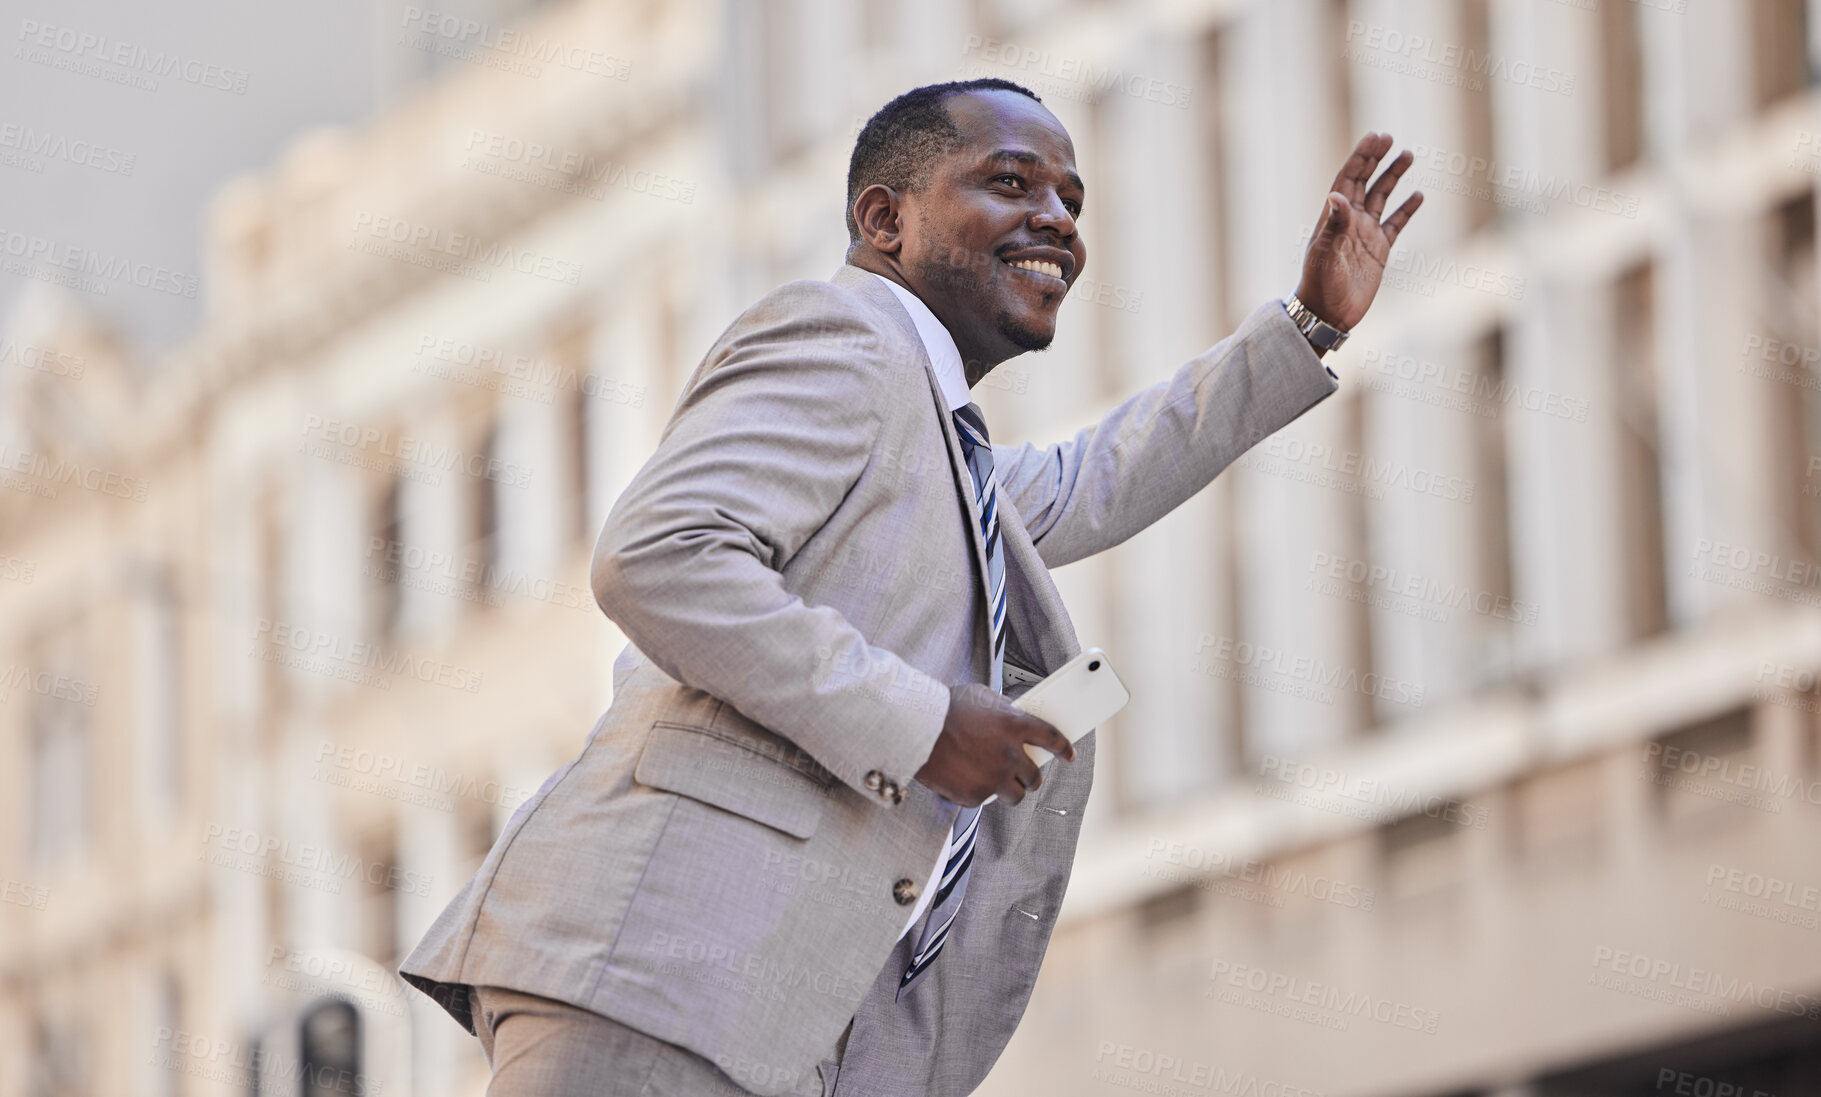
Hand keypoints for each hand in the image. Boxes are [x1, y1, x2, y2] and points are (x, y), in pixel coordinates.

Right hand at [914, 683, 1075, 806]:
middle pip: (1035, 776)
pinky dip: (978, 792)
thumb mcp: (980, 697)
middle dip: (1031, 777)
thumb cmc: (944, 709)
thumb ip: (1002, 710)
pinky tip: (966, 780)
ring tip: (997, 782)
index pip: (1052, 739)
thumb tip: (1014, 716)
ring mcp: (994, 778)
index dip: (1064, 749)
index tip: (1068, 755)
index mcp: (1015, 726)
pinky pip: (985, 800)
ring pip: (1016, 796)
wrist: (914, 729)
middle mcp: (1010, 754)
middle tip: (1022, 774)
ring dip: (1010, 790)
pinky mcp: (975, 796)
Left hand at [1296, 132, 1424, 331]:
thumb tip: (1337, 195)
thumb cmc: (1320, 285)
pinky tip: (1418, 195)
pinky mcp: (1379, 250)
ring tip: (1408, 155)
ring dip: (1392, 177)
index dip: (1360, 158)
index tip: (1375, 137)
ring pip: (1381, 197)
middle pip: (1364, 182)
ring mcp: (1365, 234)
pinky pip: (1395, 224)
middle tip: (1389, 137)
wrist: (1328, 315)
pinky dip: (1406, 210)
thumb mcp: (1326, 255)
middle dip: (1375, 159)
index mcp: (1334, 218)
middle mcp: (1350, 221)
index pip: (1347, 179)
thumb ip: (1334, 225)